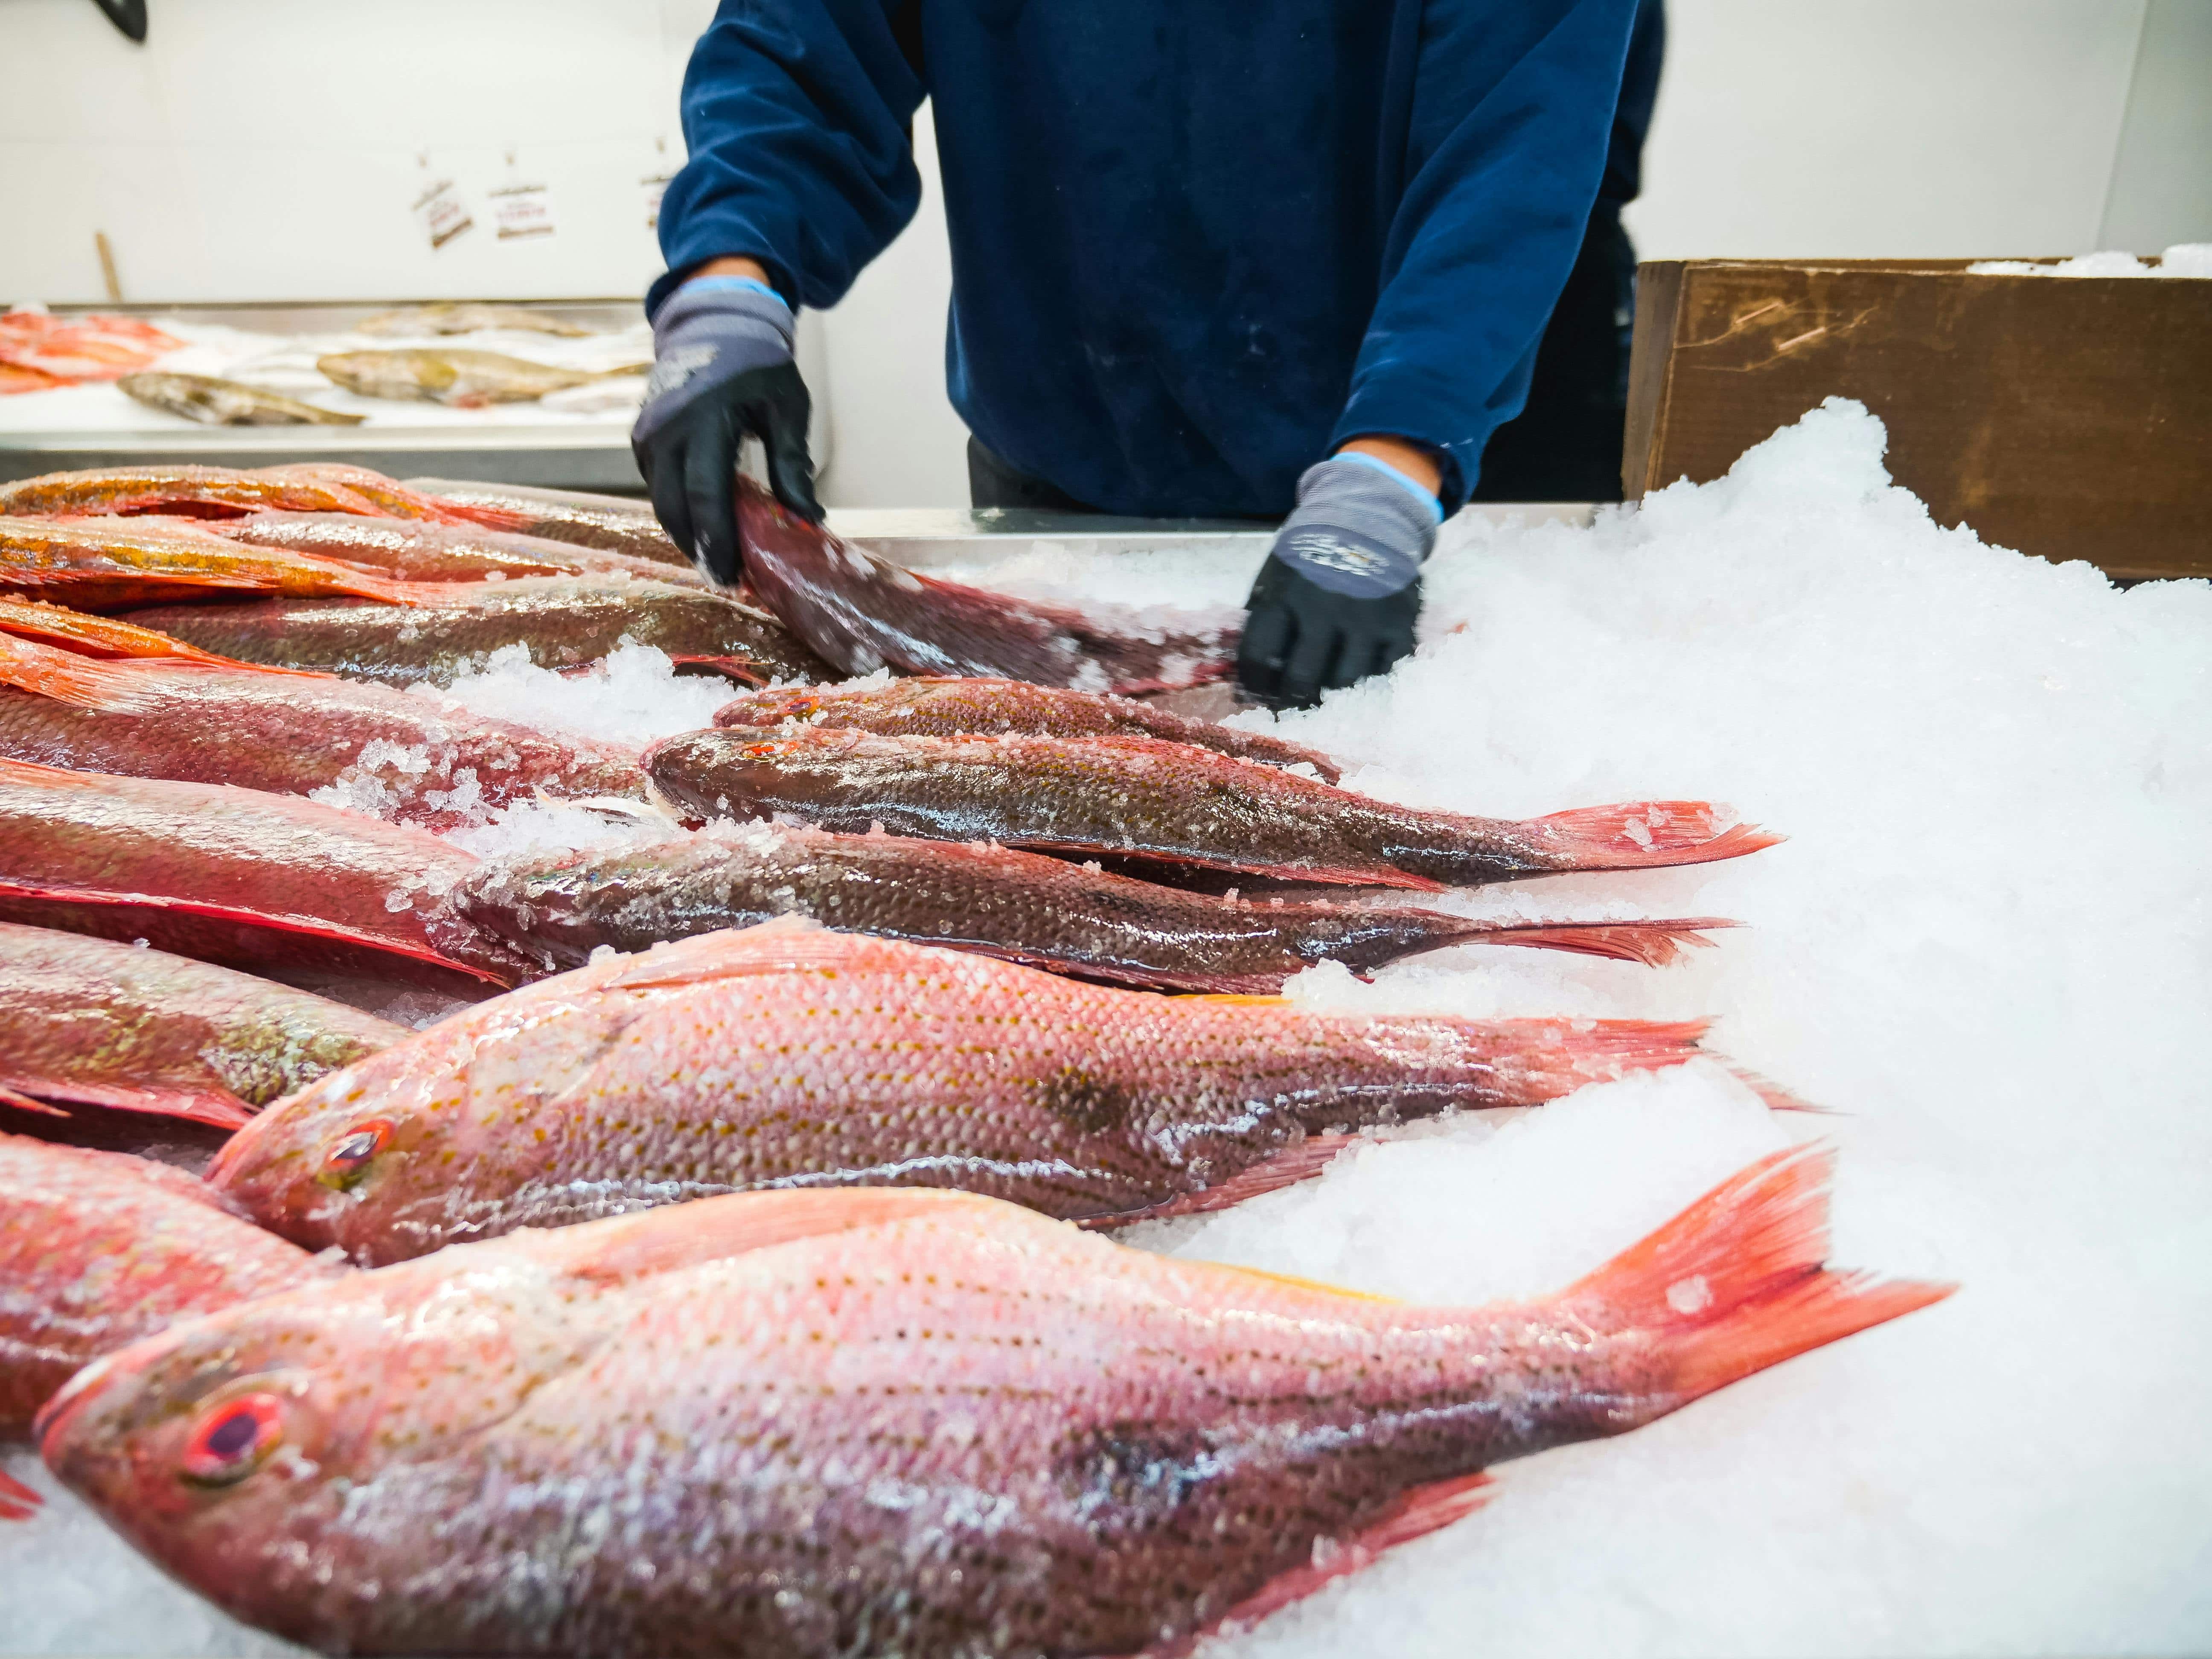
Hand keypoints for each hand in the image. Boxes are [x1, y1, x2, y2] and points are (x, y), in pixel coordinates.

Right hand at [631, 268, 821, 586]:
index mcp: (704, 421)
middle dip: (699, 548)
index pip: (704, 493)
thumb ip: (792, 463)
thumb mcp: (786, 408)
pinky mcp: (643, 439)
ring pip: (662, 501)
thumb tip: (808, 519)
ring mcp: (649, 435)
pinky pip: (658, 486)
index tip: (732, 575)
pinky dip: (679, 511)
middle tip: (728, 580)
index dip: (717, 540)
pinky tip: (704, 527)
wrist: (715, 323)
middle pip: (674, 508)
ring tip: (719, 560)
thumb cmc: (756, 365)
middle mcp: (667, 431)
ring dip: (688, 534)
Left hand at [1236, 451, 1438, 708]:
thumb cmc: (1311, 555)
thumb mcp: (1274, 575)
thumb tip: (1246, 678)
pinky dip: (1368, 686)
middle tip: (1290, 705)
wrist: (1369, 517)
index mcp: (1284, 594)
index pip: (1257, 657)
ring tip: (1322, 699)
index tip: (1256, 695)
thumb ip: (1261, 619)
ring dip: (1330, 699)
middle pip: (1301, 680)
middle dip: (1290, 702)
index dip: (1252, 686)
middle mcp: (1324, 608)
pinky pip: (1384, 675)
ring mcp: (1365, 618)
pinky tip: (1357, 684)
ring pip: (1344, 685)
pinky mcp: (1399, 623)